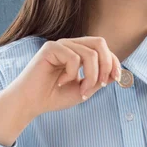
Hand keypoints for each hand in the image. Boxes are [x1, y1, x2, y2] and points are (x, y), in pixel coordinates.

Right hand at [6, 36, 121, 117]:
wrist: (30, 103)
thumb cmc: (55, 96)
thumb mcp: (85, 89)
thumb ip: (100, 79)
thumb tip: (117, 72)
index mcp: (80, 51)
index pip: (104, 48)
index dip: (114, 62)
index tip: (117, 79)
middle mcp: (71, 44)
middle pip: (100, 43)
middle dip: (106, 65)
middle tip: (102, 84)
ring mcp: (61, 44)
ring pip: (90, 53)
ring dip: (91, 76)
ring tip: (81, 90)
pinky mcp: (50, 48)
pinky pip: (73, 58)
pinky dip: (72, 74)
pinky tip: (60, 82)